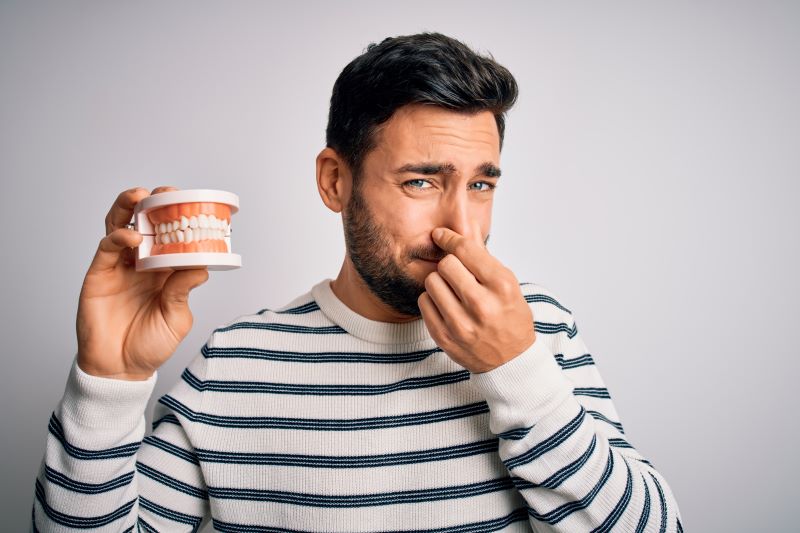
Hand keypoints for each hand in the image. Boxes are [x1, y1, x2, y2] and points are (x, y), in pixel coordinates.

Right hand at [76, 186, 208, 379]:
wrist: (121, 370)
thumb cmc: (150, 345)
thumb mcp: (176, 318)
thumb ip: (183, 291)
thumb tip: (201, 266)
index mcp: (164, 271)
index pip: (170, 236)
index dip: (178, 218)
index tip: (192, 204)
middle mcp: (140, 263)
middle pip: (143, 224)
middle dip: (153, 205)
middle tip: (165, 194)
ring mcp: (118, 267)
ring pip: (120, 226)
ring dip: (128, 208)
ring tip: (140, 197)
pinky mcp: (98, 275)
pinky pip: (106, 249)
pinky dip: (117, 237)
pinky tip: (130, 236)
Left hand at [417, 218, 535, 372]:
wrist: (511, 362)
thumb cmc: (510, 316)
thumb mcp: (506, 282)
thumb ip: (482, 252)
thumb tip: (465, 220)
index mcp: (501, 286)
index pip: (465, 250)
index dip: (449, 237)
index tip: (441, 235)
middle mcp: (482, 305)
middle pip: (445, 264)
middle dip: (448, 264)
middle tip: (456, 273)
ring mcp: (461, 324)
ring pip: (431, 282)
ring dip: (439, 282)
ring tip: (452, 291)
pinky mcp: (444, 337)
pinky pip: (424, 303)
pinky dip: (432, 300)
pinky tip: (446, 305)